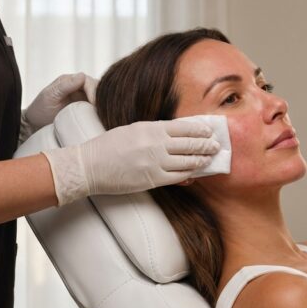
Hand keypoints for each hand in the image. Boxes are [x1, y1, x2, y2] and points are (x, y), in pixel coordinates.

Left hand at [23, 72, 98, 127]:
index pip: (88, 81)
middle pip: (98, 88)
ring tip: (103, 116)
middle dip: (101, 98)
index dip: (93, 91)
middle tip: (102, 111)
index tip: (94, 104)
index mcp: (70, 81)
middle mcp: (79, 88)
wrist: (36, 125)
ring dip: (103, 106)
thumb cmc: (40, 110)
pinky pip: (99, 108)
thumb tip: (82, 75)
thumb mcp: (50, 96)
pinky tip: (102, 118)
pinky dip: (102, 112)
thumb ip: (66, 85)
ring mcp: (84, 99)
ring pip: (101, 98)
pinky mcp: (87, 110)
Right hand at [43, 118, 221, 205]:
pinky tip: (196, 173)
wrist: (89, 166)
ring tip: (210, 159)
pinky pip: (178, 177)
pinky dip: (189, 175)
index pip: (184, 127)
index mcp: (150, 128)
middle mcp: (156, 145)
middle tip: (216, 146)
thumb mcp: (133, 130)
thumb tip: (178, 135)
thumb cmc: (109, 146)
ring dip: (202, 161)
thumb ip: (155, 132)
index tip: (210, 132)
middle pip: (190, 145)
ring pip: (188, 162)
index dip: (200, 131)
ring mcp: (155, 163)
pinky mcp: (153, 180)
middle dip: (206, 146)